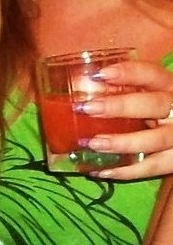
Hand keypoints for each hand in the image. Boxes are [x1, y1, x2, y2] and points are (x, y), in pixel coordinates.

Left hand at [74, 58, 172, 178]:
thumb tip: (79, 84)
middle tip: (88, 108)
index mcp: (169, 88)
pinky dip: (126, 171)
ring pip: (154, 141)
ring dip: (121, 143)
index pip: (152, 74)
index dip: (128, 72)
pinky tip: (101, 171)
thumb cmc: (156, 111)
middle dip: (120, 106)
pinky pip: (152, 168)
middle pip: (154, 105)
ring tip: (93, 144)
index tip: (100, 74)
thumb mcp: (147, 96)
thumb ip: (124, 90)